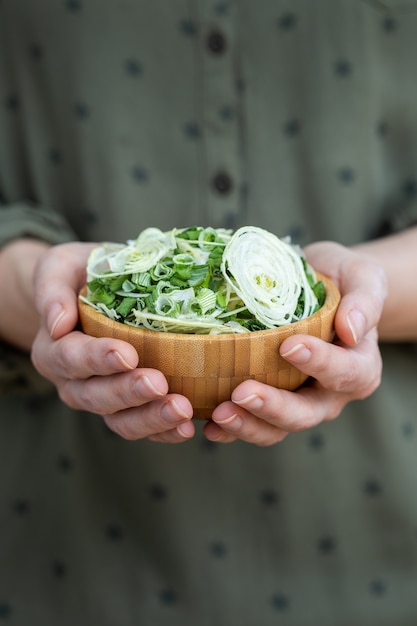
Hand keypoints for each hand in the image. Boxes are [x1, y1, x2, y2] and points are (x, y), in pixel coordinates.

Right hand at [31, 242, 194, 442]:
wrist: (97, 291)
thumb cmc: (82, 274)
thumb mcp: (60, 266)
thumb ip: (52, 289)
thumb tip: (57, 323)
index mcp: (54, 349)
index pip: (72, 358)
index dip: (99, 359)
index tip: (127, 354)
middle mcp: (74, 382)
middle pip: (96, 396)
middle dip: (128, 392)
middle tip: (159, 383)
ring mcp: (101, 399)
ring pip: (119, 420)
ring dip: (150, 418)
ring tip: (181, 410)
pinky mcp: (128, 408)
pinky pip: (142, 428)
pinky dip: (164, 431)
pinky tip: (187, 426)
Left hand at [204, 241, 386, 445]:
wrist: (316, 285)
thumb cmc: (340, 279)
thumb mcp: (362, 276)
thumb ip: (365, 299)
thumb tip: (352, 329)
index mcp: (359, 366)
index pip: (346, 372)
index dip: (319, 363)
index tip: (289, 346)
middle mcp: (329, 393)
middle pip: (306, 412)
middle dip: (273, 407)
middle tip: (242, 393)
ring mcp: (298, 402)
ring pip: (277, 428)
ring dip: (248, 424)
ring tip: (220, 413)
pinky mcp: (269, 404)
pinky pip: (253, 424)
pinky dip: (231, 430)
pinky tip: (209, 426)